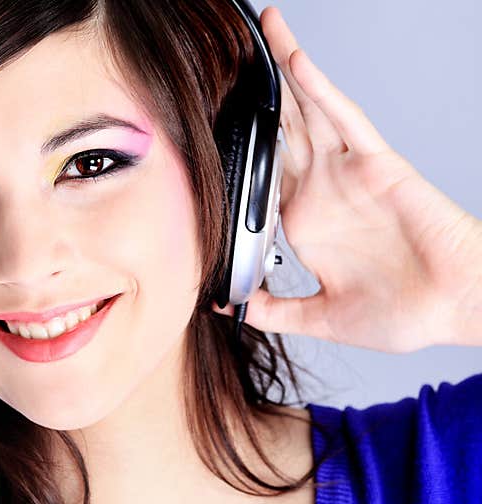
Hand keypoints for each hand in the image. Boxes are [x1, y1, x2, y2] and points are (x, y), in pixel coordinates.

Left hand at [213, 6, 480, 352]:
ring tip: (263, 30)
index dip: (237, 148)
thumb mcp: (318, 318)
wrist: (455, 310)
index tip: (205, 126)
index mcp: (305, 221)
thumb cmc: (402, 313)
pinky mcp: (377, 163)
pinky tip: (296, 62)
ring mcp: (347, 173)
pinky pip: (344, 117)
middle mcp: (322, 190)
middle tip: (225, 58)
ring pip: (308, 109)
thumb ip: (272, 310)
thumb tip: (225, 306)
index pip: (261, 174)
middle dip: (255, 94)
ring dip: (285, 71)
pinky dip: (320, 88)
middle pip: (281, 129)